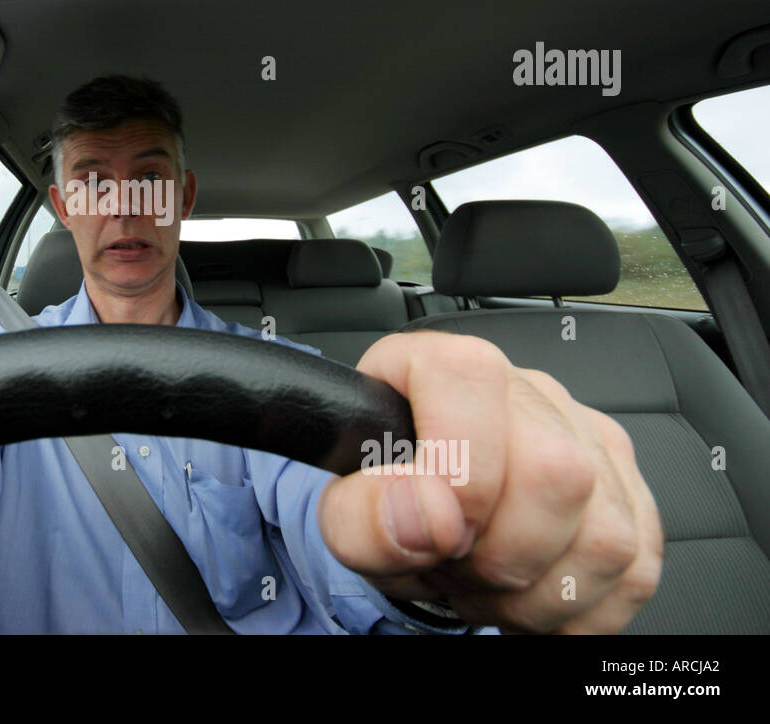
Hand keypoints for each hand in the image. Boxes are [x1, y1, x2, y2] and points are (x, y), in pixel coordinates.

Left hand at [318, 331, 663, 632]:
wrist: (422, 517)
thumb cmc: (389, 499)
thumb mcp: (345, 515)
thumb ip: (362, 516)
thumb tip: (426, 515)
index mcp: (448, 369)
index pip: (470, 380)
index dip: (458, 469)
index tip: (437, 529)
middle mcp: (529, 394)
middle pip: (558, 472)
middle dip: (500, 556)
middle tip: (456, 565)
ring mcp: (590, 440)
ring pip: (607, 537)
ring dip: (537, 596)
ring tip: (484, 582)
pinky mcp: (631, 495)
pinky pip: (637, 571)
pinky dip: (578, 612)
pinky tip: (527, 594)